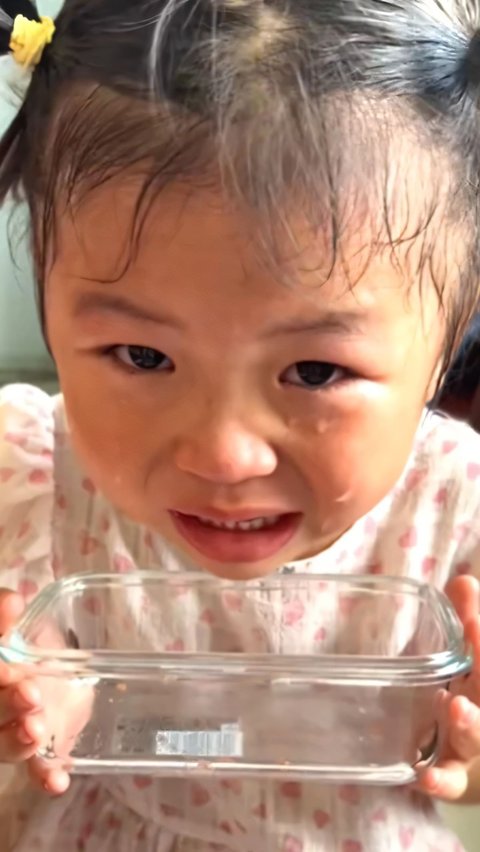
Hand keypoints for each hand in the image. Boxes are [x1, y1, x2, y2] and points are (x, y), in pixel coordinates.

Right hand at [0, 589, 70, 794]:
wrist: (62, 661)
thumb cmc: (28, 637)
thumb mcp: (17, 622)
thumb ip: (6, 613)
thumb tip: (12, 601)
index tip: (7, 669)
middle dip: (7, 707)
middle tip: (30, 695)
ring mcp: (12, 731)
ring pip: (6, 746)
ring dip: (20, 741)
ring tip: (37, 730)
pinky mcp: (40, 749)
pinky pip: (37, 769)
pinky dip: (45, 775)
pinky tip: (57, 779)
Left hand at [415, 575, 479, 800]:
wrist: (476, 758)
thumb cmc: (472, 695)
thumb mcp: (472, 658)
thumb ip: (468, 618)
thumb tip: (464, 581)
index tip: (473, 620)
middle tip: (473, 647)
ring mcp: (472, 746)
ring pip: (475, 739)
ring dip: (469, 725)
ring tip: (455, 707)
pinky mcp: (454, 778)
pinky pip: (450, 782)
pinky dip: (440, 781)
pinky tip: (424, 776)